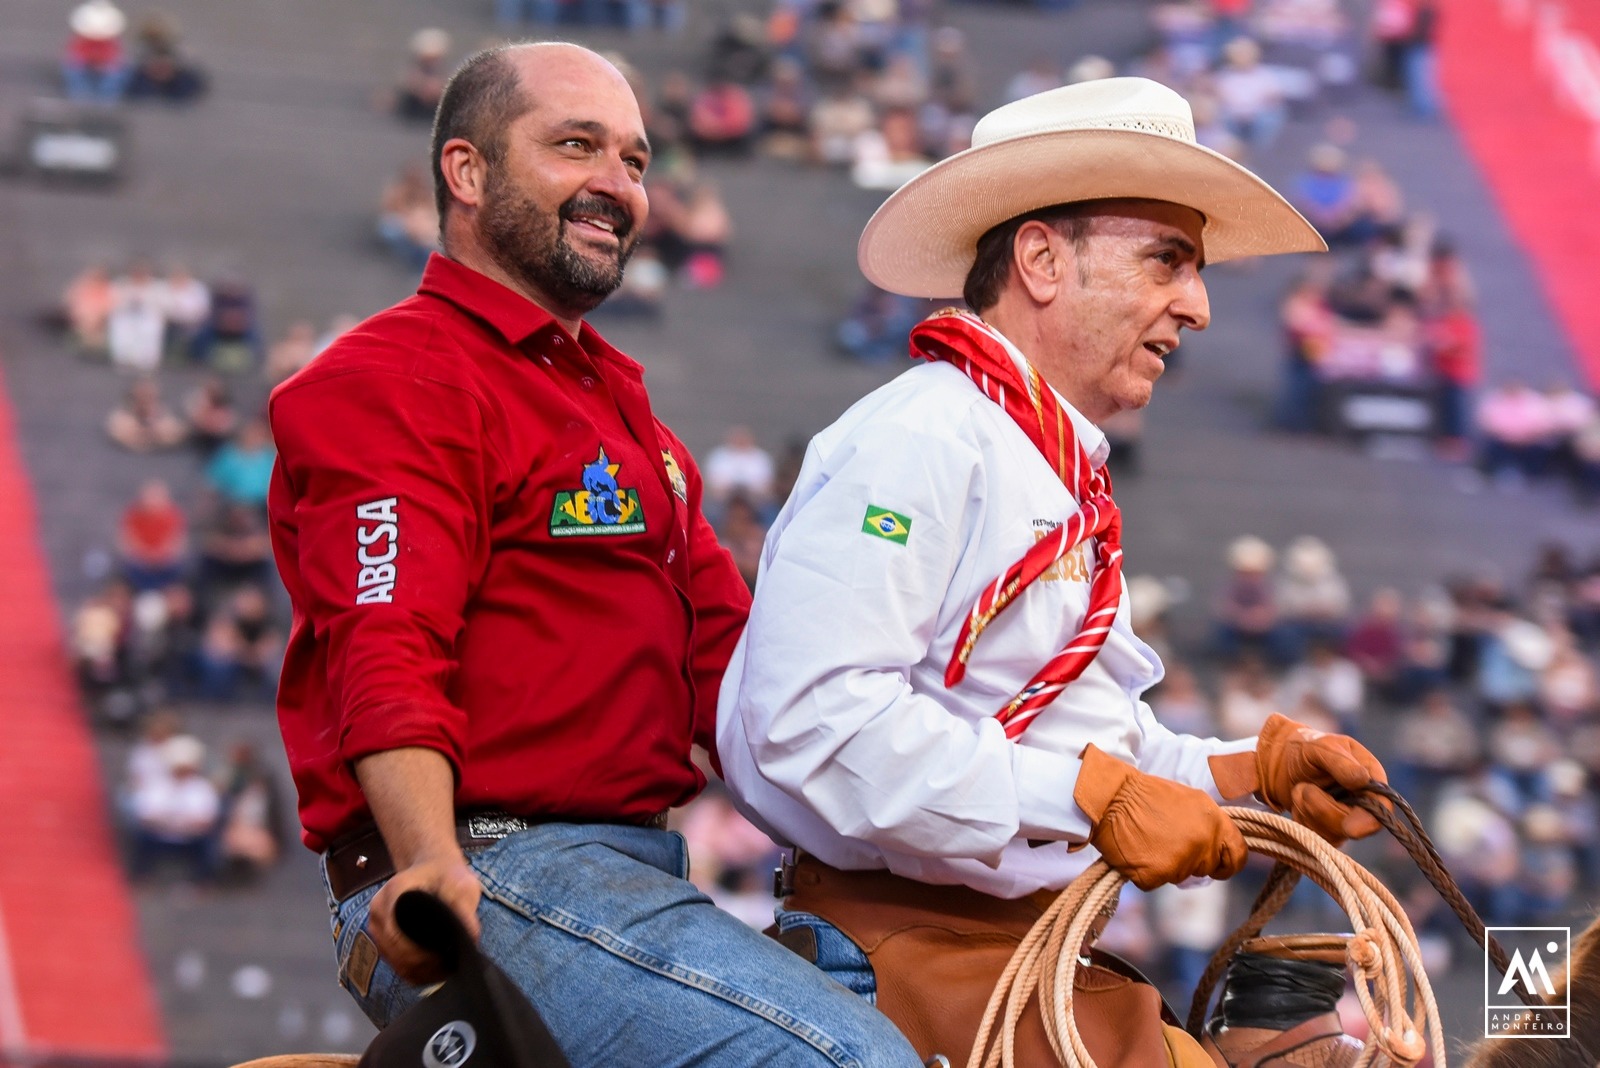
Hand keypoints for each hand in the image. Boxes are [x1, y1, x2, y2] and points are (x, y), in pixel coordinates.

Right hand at [366, 854, 481, 983]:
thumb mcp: (462, 884)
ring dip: (418, 970)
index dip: (420, 954)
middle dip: (422, 965)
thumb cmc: (447, 874)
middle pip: (395, 953)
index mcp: (394, 893)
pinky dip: (413, 971)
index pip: (397, 936)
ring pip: (394, 962)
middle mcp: (379, 911)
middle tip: (449, 967)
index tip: (445, 958)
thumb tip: (470, 937)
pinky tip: (432, 970)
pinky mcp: (382, 938)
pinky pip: (394, 963)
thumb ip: (465, 908)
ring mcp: (377, 926)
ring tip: (444, 969)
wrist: (431, 867)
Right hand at [1073, 744, 1246, 891]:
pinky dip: (1145, 873)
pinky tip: (1136, 852)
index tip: (1218, 866)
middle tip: (1166, 843)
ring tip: (1147, 841)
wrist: (1110, 797)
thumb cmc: (1145, 794)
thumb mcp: (1190, 800)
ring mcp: (1180, 861)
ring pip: (1179, 876)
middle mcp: (1202, 843)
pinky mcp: (1156, 875)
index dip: (1229, 864)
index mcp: (1214, 821)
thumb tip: (1217, 846)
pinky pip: (1155, 882)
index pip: (1238, 855)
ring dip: (1165, 866)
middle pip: (1206, 868)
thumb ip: (1209, 824)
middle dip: (1190, 862)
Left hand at [1210, 713, 1388, 843]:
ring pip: (1334, 834)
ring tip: (1299, 789)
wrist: (1279, 761)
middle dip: (1323, 810)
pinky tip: (1298, 801)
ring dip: (1308, 811)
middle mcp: (1363, 801)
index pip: (1381, 808)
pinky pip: (1317, 837)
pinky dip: (1302, 819)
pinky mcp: (1327, 829)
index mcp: (1371, 778)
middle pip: (1355, 826)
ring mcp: (1346, 818)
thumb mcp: (1320, 746)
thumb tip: (1362, 779)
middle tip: (1303, 789)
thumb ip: (1340, 762)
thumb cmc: (1305, 748)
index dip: (1368, 821)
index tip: (1349, 828)